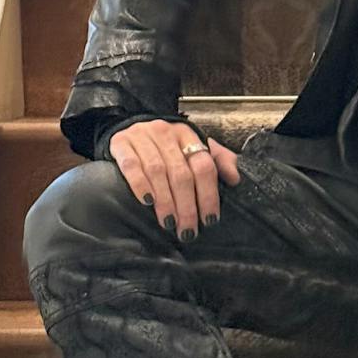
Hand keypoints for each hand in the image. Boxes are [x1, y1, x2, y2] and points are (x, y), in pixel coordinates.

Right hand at [109, 120, 239, 238]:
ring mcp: (142, 136)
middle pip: (181, 173)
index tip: (210, 219)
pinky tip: (147, 202)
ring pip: (157, 171)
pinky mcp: (121, 143)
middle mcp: (165, 133)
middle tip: (188, 230)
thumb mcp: (192, 147)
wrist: (129, 127)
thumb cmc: (166, 146)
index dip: (208, 194)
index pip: (203, 166)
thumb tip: (235, 179)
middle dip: (187, 206)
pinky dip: (140, 185)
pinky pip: (131, 166)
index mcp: (187, 134)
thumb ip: (218, 160)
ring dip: (165, 201)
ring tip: (170, 223)